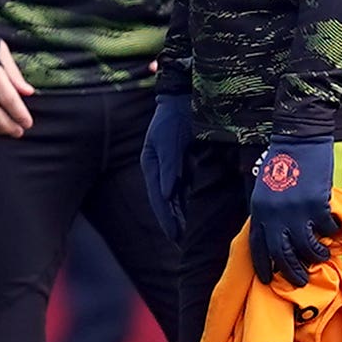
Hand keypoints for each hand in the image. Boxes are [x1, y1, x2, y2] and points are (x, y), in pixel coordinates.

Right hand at [140, 91, 193, 241]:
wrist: (184, 98)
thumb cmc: (174, 117)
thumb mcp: (168, 141)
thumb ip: (169, 167)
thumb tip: (166, 195)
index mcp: (151, 165)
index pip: (158, 198)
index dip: (166, 219)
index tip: (174, 236)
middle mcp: (158, 169)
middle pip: (164, 202)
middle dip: (171, 222)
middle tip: (180, 244)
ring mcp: (169, 167)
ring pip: (173, 198)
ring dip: (178, 216)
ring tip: (184, 235)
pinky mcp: (181, 164)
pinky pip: (182, 189)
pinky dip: (185, 203)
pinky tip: (190, 214)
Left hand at [246, 140, 335, 286]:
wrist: (299, 138)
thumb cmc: (283, 161)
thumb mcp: (265, 189)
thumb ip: (268, 212)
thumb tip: (277, 236)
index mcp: (259, 211)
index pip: (258, 247)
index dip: (262, 267)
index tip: (268, 280)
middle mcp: (274, 215)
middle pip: (281, 255)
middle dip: (291, 272)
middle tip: (299, 281)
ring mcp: (296, 212)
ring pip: (307, 248)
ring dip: (316, 256)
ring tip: (321, 258)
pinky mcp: (316, 205)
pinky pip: (326, 230)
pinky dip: (332, 234)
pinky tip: (334, 233)